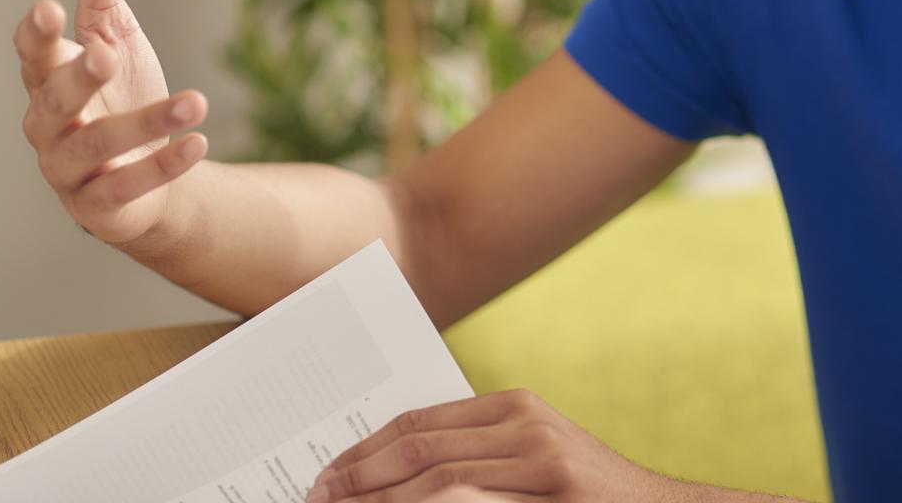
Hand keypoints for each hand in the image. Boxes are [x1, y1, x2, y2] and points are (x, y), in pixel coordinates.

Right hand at [13, 0, 208, 245]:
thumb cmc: (121, 90)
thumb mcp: (114, 26)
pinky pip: (127, 188)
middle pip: (50, 100)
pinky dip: (163, 166)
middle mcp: (48, 123)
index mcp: (47, 76)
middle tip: (107, 53)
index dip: (36, 34)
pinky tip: (200, 141)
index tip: (50, 7)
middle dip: (77, 77)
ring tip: (196, 101)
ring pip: (93, 145)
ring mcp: (69, 169)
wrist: (153, 171)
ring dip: (144, 123)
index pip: (31, 52)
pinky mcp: (100, 206)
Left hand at [305, 389, 680, 502]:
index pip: (419, 421)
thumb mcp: (531, 466)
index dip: (365, 449)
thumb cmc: (586, 501)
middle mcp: (523, 421)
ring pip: (435, 477)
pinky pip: (466, 499)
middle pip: (418, 446)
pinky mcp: (552, 484)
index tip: (326, 474)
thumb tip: (393, 476)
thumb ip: (477, 460)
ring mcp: (540, 455)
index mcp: (512, 408)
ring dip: (378, 500)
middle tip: (316, 498)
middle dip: (358, 476)